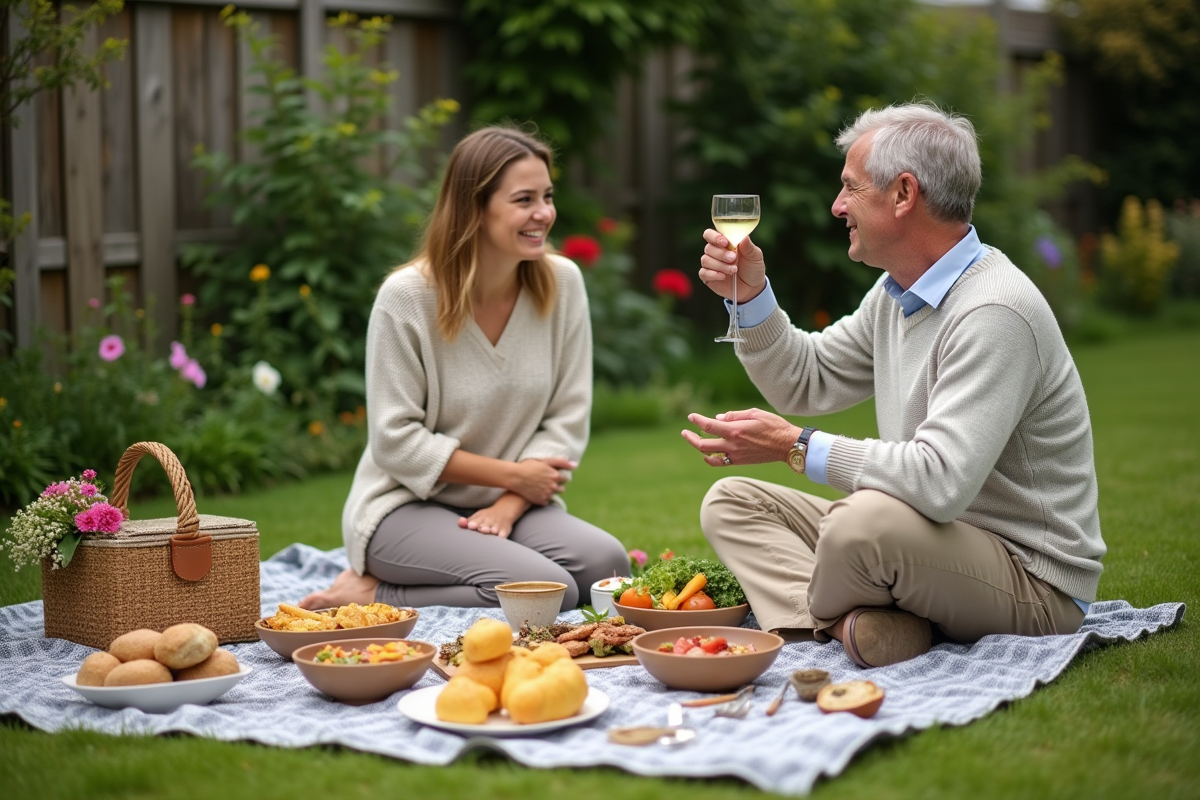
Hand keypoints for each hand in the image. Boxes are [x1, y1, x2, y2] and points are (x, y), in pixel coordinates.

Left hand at [458, 493, 529, 538]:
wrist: (504, 510)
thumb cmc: (486, 518)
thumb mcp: (476, 517)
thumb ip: (466, 522)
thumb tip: (460, 522)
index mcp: (480, 518)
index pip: (476, 521)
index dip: (473, 523)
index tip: (471, 526)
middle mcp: (489, 522)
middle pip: (485, 526)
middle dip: (483, 528)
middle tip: (482, 529)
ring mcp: (497, 526)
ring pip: (495, 529)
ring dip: (493, 531)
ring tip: (491, 531)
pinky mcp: (505, 530)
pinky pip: (504, 534)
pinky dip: (502, 536)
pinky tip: (500, 537)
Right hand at [507, 457, 574, 505]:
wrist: (515, 477)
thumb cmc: (529, 467)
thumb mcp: (545, 461)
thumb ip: (561, 462)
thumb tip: (576, 465)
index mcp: (555, 476)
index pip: (565, 479)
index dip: (558, 477)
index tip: (551, 475)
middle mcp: (553, 486)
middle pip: (562, 489)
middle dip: (556, 486)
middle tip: (546, 482)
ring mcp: (547, 495)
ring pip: (554, 495)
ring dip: (550, 492)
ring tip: (541, 487)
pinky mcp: (541, 501)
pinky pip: (546, 501)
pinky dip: (543, 497)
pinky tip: (536, 492)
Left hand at [681, 408, 799, 466]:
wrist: (787, 445)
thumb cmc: (773, 426)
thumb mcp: (754, 413)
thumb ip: (734, 415)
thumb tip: (718, 418)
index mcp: (735, 431)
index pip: (709, 426)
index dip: (697, 420)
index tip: (691, 417)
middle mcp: (733, 445)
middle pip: (703, 444)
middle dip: (691, 438)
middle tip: (685, 432)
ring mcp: (735, 455)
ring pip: (710, 455)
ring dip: (699, 448)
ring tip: (694, 440)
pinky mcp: (740, 462)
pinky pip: (720, 463)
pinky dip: (710, 459)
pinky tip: (707, 454)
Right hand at [698, 229, 766, 302]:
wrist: (752, 288)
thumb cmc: (752, 268)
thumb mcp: (755, 256)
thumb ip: (748, 246)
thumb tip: (744, 236)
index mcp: (724, 242)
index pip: (710, 234)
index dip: (714, 237)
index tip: (725, 243)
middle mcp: (715, 252)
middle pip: (708, 247)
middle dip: (721, 254)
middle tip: (733, 259)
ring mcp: (710, 265)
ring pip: (706, 260)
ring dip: (720, 265)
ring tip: (734, 270)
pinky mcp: (708, 277)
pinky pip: (703, 273)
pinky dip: (713, 274)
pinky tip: (723, 277)